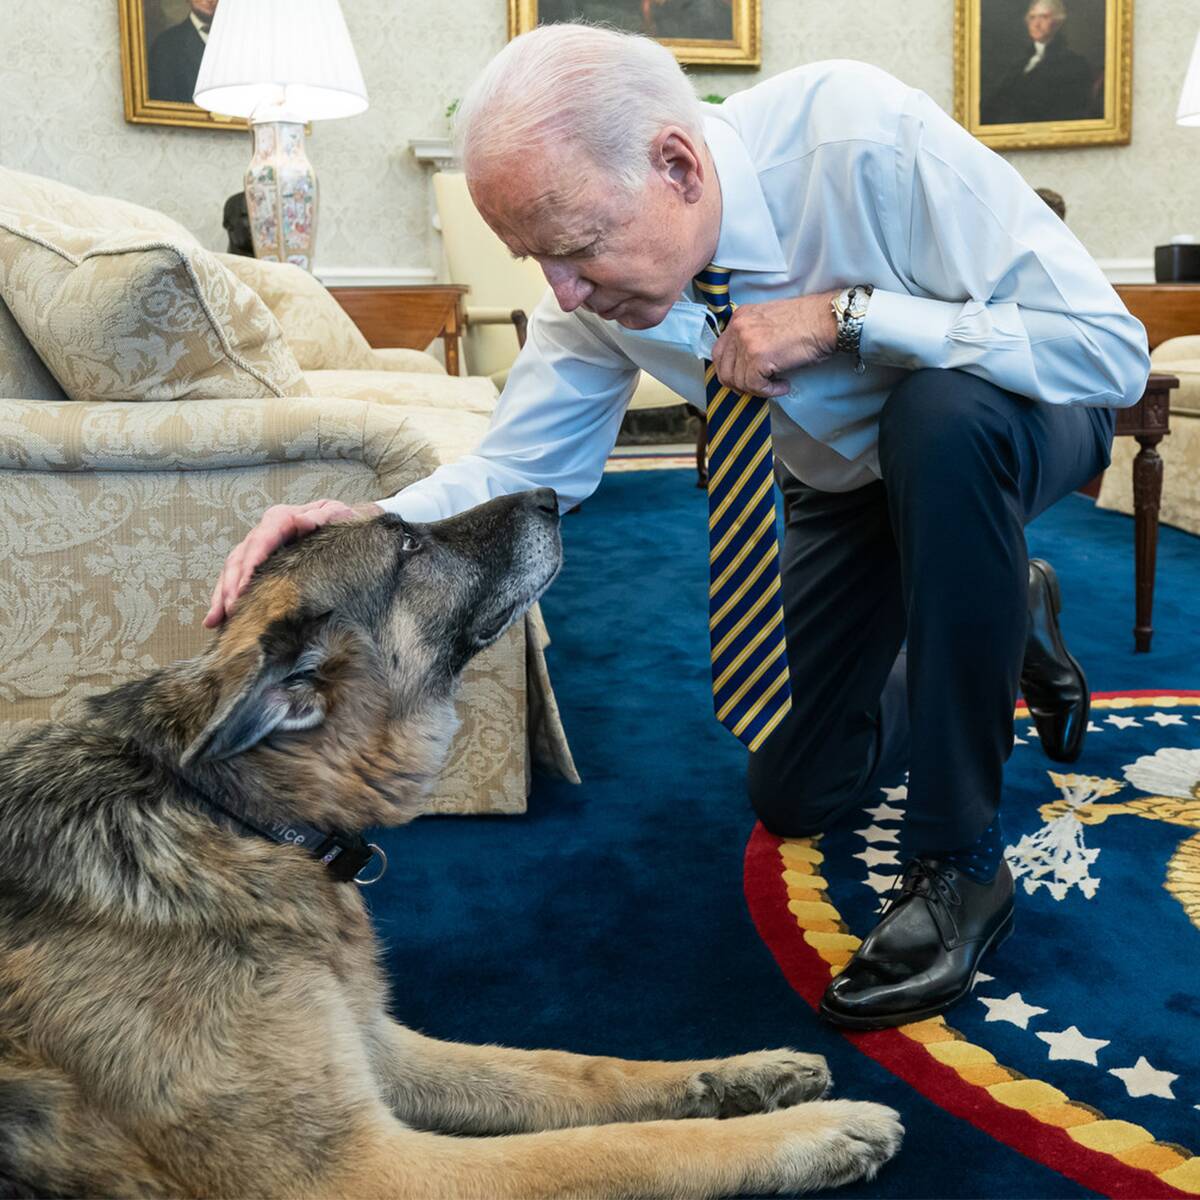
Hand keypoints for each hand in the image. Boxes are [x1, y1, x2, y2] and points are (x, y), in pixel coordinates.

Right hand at [203, 499, 383, 627]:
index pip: (261, 540)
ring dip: (222, 595)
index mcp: (280, 518)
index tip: (243, 586)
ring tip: (217, 619)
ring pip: (231, 571)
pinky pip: (235, 581)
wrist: (338, 523)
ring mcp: (256, 549)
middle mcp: (263, 533)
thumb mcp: (336, 513)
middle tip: (232, 609)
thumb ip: (322, 517)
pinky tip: (215, 621)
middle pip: (240, 558)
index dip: (250, 563)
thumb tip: (302, 521)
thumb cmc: (338, 519)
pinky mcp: (255, 564)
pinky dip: (223, 599)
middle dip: (232, 584)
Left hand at [711, 292, 838, 397]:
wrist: (826, 319)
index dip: (729, 371)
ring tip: (775, 384)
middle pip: (724, 369)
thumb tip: (743, 364)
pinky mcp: (758, 358)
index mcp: (739, 317)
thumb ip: (751, 336)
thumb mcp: (768, 321)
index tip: (742, 379)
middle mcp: (739, 328)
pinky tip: (783, 385)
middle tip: (757, 387)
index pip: (719, 352)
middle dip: (740, 384)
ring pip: (739, 381)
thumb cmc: (806, 321)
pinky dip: (769, 391)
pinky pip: (754, 386)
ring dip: (757, 389)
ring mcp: (747, 342)